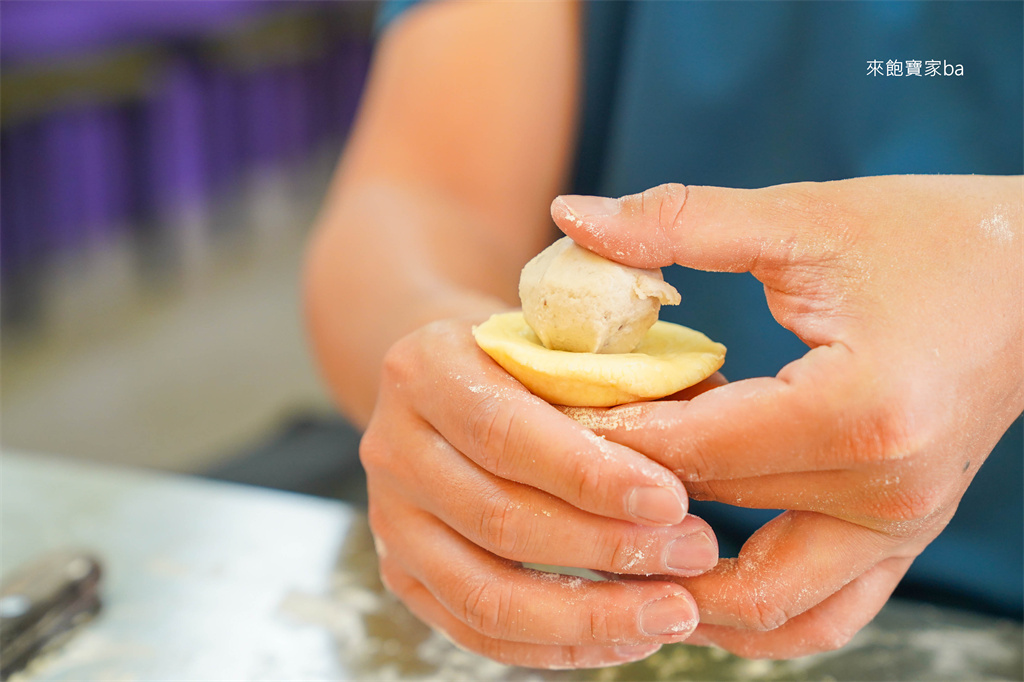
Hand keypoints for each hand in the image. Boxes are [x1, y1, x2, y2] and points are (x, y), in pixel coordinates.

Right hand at [360, 317, 721, 667]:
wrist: (451, 382)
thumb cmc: (526, 358)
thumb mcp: (567, 341)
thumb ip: (630, 379)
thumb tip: (713, 438)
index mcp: (427, 368)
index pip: (506, 432)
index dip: (589, 475)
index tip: (673, 501)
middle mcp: (393, 446)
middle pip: (499, 518)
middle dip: (608, 547)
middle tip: (694, 553)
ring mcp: (390, 518)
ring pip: (485, 592)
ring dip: (589, 614)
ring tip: (673, 612)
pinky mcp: (402, 572)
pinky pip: (477, 630)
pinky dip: (557, 646)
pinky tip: (627, 638)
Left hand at [553, 175, 1022, 657]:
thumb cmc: (926, 237)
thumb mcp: (801, 218)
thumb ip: (677, 221)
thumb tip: (569, 215)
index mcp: (859, 410)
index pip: (696, 448)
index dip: (606, 434)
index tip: (542, 417)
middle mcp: (886, 492)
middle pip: (715, 518)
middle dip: (624, 501)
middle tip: (553, 474)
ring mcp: (901, 529)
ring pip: (764, 605)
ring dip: (681, 587)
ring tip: (610, 546)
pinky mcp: (902, 538)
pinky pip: (818, 614)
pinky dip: (748, 613)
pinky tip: (690, 576)